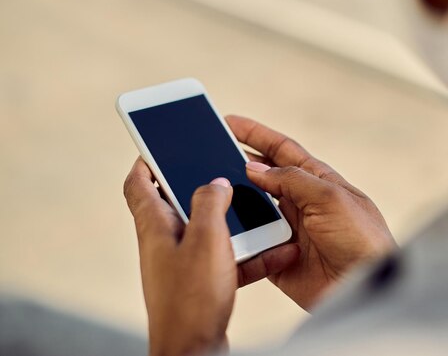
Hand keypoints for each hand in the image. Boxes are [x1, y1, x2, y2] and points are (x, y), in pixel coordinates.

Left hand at [123, 158, 298, 355]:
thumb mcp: (207, 239)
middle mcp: (165, 243)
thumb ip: (211, 203)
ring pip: (208, 231)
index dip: (147, 160)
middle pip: (177, 203)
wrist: (195, 351)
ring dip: (234, 223)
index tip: (163, 146)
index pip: (138, 183)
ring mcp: (182, 264)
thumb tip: (215, 182)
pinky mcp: (200, 284)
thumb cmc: (192, 298)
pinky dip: (246, 254)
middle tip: (225, 173)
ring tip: (258, 213)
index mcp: (156, 226)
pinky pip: (225, 259)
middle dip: (203, 187)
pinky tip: (274, 252)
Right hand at [226, 116, 396, 310]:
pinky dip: (237, 237)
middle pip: (262, 177)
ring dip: (233, 202)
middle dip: (236, 164)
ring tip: (209, 191)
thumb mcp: (331, 198)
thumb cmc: (363, 240)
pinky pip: (251, 245)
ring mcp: (288, 230)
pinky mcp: (278, 258)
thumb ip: (293, 180)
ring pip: (252, 210)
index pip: (281, 150)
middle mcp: (301, 203)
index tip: (229, 122)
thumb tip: (256, 168)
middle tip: (209, 153)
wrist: (365, 288)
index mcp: (317, 181)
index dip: (256, 134)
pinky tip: (221, 230)